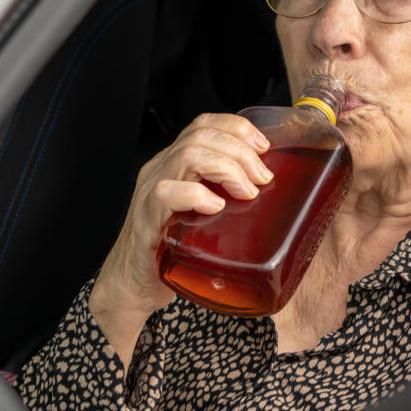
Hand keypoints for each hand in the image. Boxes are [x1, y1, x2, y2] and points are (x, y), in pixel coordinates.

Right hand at [89, 113, 273, 364]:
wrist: (134, 286)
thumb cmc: (176, 250)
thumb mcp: (206, 215)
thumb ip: (228, 199)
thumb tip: (276, 196)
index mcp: (175, 164)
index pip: (204, 124)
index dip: (237, 127)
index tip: (264, 147)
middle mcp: (160, 170)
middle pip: (201, 135)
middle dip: (240, 150)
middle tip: (263, 178)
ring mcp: (150, 193)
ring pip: (187, 154)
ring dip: (226, 168)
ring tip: (246, 191)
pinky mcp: (145, 220)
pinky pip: (165, 193)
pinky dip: (196, 195)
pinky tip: (215, 207)